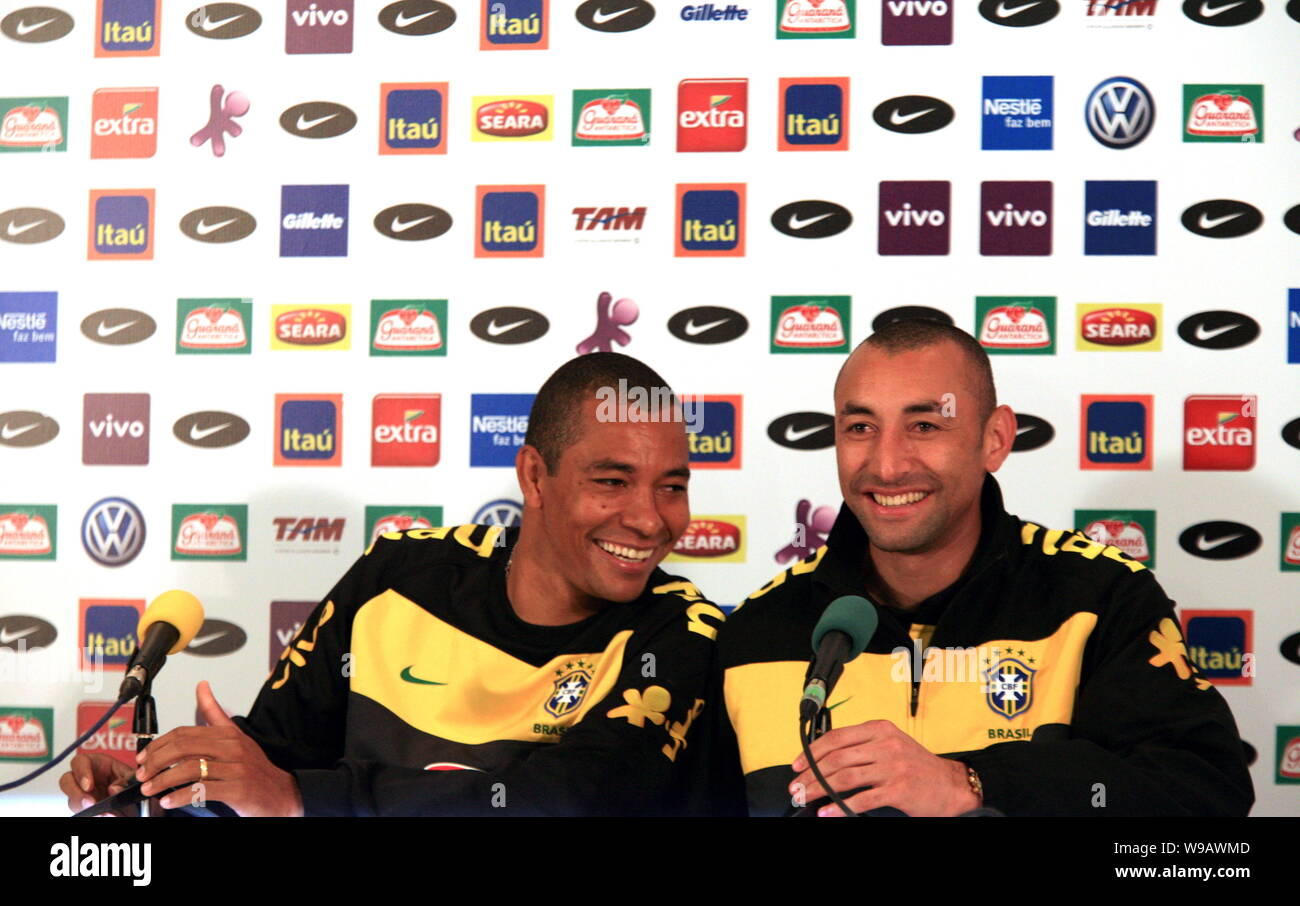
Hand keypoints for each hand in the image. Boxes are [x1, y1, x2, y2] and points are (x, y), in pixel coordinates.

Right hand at [59, 751, 137, 814]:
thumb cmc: (128, 780)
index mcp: (94, 763)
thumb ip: (126, 779)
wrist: (132, 797)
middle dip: (76, 793)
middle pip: (66, 781)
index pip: (79, 761)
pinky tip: (104, 816)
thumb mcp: (130, 776)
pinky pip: (80, 812)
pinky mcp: (83, 807)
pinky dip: (92, 815)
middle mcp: (83, 778)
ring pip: (71, 800)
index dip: (81, 772)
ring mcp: (81, 793)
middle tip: (90, 803)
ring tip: (103, 813)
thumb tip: (114, 789)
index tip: (89, 786)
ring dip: (83, 808)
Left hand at [135, 681, 304, 816]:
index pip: (184, 733)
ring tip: (151, 789)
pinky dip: (181, 796)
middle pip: (183, 747)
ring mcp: (236, 768)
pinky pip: (202, 789)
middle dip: (156, 761)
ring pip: (190, 768)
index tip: (144, 757)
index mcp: (228, 734)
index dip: (158, 745)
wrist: (281, 794)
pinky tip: (170, 801)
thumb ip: (215, 713)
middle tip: (143, 775)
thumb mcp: (237, 737)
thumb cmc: (255, 769)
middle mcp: (232, 747)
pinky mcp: (238, 789)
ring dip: (163, 780)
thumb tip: (202, 686)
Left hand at [789, 719, 978, 816]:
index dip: (812, 751)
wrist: (951, 785)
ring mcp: (892, 766)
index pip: (836, 736)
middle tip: (797, 787)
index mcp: (880, 728)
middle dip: (811, 774)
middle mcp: (885, 744)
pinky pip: (862, 799)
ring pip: (844, 777)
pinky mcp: (898, 789)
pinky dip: (841, 807)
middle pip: (836, 758)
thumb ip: (862, 746)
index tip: (797, 764)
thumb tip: (825, 760)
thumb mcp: (891, 744)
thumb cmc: (917, 766)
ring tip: (806, 798)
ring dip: (820, 789)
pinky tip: (828, 812)